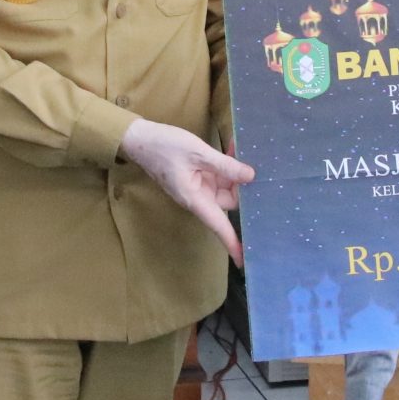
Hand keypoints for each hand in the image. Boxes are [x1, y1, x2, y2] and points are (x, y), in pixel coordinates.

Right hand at [120, 118, 253, 263]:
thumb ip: (224, 165)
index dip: (232, 243)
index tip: (246, 260)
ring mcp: (200, 186)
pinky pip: (220, 175)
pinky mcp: (199, 175)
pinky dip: (228, 164)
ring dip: (237, 171)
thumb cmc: (164, 148)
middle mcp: (199, 196)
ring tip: (247, 151)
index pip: (218, 226)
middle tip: (258, 164)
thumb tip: (250, 176)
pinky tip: (235, 148)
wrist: (141, 139)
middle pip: (230, 200)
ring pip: (227, 186)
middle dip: (244, 186)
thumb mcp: (197, 153)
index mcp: (195, 199)